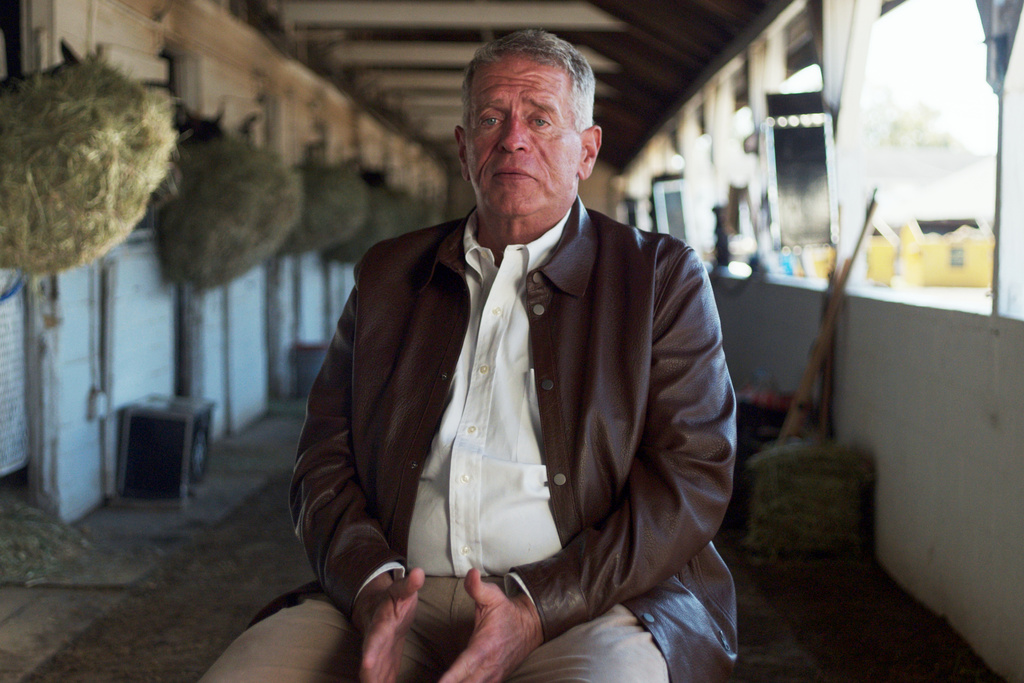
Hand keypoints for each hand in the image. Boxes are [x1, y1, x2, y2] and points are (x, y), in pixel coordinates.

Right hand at [353, 567, 425, 682]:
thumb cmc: (393, 599)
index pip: (374, 640)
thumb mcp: (401, 590)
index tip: (366, 664)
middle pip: (369, 665)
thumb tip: (418, 573)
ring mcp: (378, 656)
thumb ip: (409, 584)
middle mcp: (376, 644)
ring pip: (373, 675)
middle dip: (369, 675)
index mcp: (380, 626)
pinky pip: (383, 680)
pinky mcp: (383, 664)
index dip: (370, 652)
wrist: (379, 608)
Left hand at [438, 569, 543, 682]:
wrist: (530, 625)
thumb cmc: (506, 611)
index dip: (451, 678)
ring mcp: (493, 676)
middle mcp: (488, 666)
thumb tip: (470, 573)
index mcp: (485, 647)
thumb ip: (477, 587)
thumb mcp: (492, 596)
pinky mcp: (495, 680)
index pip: (465, 666)